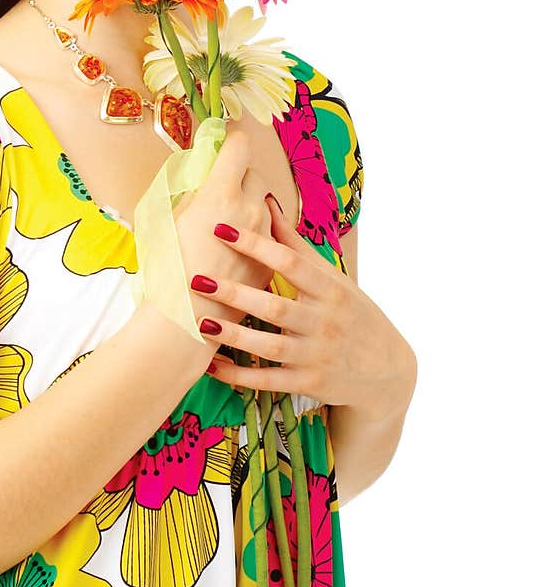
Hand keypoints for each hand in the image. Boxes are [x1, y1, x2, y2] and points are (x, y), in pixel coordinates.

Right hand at [173, 125, 275, 327]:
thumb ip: (191, 193)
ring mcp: (264, 240)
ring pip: (262, 209)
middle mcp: (249, 211)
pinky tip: (229, 256)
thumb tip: (203, 178)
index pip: (239, 146)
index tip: (223, 145)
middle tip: (216, 190)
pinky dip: (252, 240)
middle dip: (237, 178)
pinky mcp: (268, 266)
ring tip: (221, 230)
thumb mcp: (166, 220)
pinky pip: (265, 240)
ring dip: (246, 210)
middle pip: (253, 176)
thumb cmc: (164, 271)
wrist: (184, 323)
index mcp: (221, 193)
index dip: (230, 142)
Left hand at [198, 194, 416, 422]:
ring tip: (200, 322)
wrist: (387, 372)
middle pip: (275, 307)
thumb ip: (296, 245)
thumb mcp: (333, 279)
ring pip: (269, 347)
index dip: (256, 246)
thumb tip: (266, 202)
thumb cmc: (353, 314)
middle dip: (235, 294)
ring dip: (233, 336)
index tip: (221, 229)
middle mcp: (324, 323)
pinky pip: (268, 381)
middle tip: (197, 279)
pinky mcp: (308, 384)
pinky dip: (238, 375)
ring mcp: (316, 356)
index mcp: (331, 290)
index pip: (290, 263)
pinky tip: (211, 365)